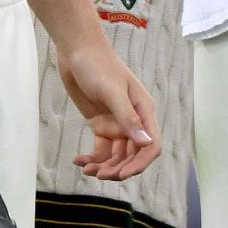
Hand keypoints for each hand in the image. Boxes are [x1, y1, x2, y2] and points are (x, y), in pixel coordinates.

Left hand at [59, 40, 160, 179]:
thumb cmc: (97, 65)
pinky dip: (92, 157)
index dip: (140, 164)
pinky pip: (100, 148)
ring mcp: (116, 122)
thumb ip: (127, 118)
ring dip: (104, 166)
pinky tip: (79, 160)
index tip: (121, 175)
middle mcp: (133, 119)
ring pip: (116, 155)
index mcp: (143, 110)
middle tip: (98, 174)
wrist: (76, 51)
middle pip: (133, 155)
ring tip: (86, 169)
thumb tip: (145, 143)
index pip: (151, 145)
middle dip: (118, 168)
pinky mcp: (100, 123)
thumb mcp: (112, 91)